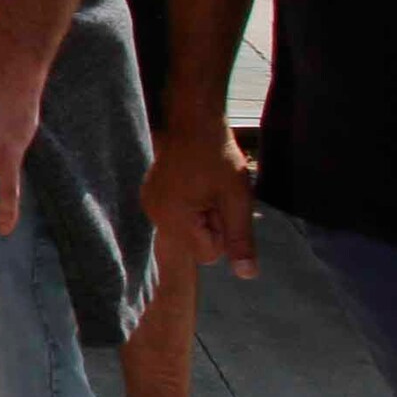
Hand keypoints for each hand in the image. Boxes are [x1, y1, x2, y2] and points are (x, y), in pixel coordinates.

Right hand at [144, 119, 260, 282]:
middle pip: (194, 244)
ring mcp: (149, 204)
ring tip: (204, 186)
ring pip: (185, 230)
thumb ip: (240, 239)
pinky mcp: (150, 195)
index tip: (222, 205)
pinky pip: (175, 216)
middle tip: (215, 193)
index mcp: (174, 219)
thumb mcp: (237, 199)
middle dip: (210, 224)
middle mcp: (155, 215)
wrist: (194, 121)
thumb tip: (247, 275)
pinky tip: (193, 183)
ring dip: (200, 215)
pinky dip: (188, 206)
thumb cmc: (218, 157)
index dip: (223, 233)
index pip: (207, 255)